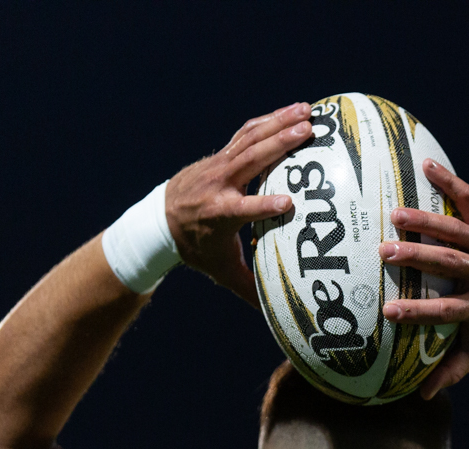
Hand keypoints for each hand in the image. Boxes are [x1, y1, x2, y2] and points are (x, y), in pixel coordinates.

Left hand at [165, 103, 313, 307]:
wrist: (159, 220)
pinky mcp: (221, 155)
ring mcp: (218, 166)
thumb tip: (275, 318)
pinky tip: (290, 112)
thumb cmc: (196, 248)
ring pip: (250, 139)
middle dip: (279, 145)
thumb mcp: (220, 271)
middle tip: (309, 131)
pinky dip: (268, 121)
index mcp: (219, 216)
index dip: (264, 206)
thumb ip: (249, 290)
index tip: (289, 204)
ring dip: (279, 122)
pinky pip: (245, 134)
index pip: (243, 209)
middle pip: (250, 161)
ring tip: (307, 110)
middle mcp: (217, 186)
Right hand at [380, 160, 468, 397]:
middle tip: (384, 252)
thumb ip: (454, 370)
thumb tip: (423, 395)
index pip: (448, 310)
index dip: (420, 313)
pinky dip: (450, 181)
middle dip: (418, 257)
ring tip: (395, 214)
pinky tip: (426, 165)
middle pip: (451, 264)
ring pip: (458, 229)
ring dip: (427, 221)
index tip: (388, 314)